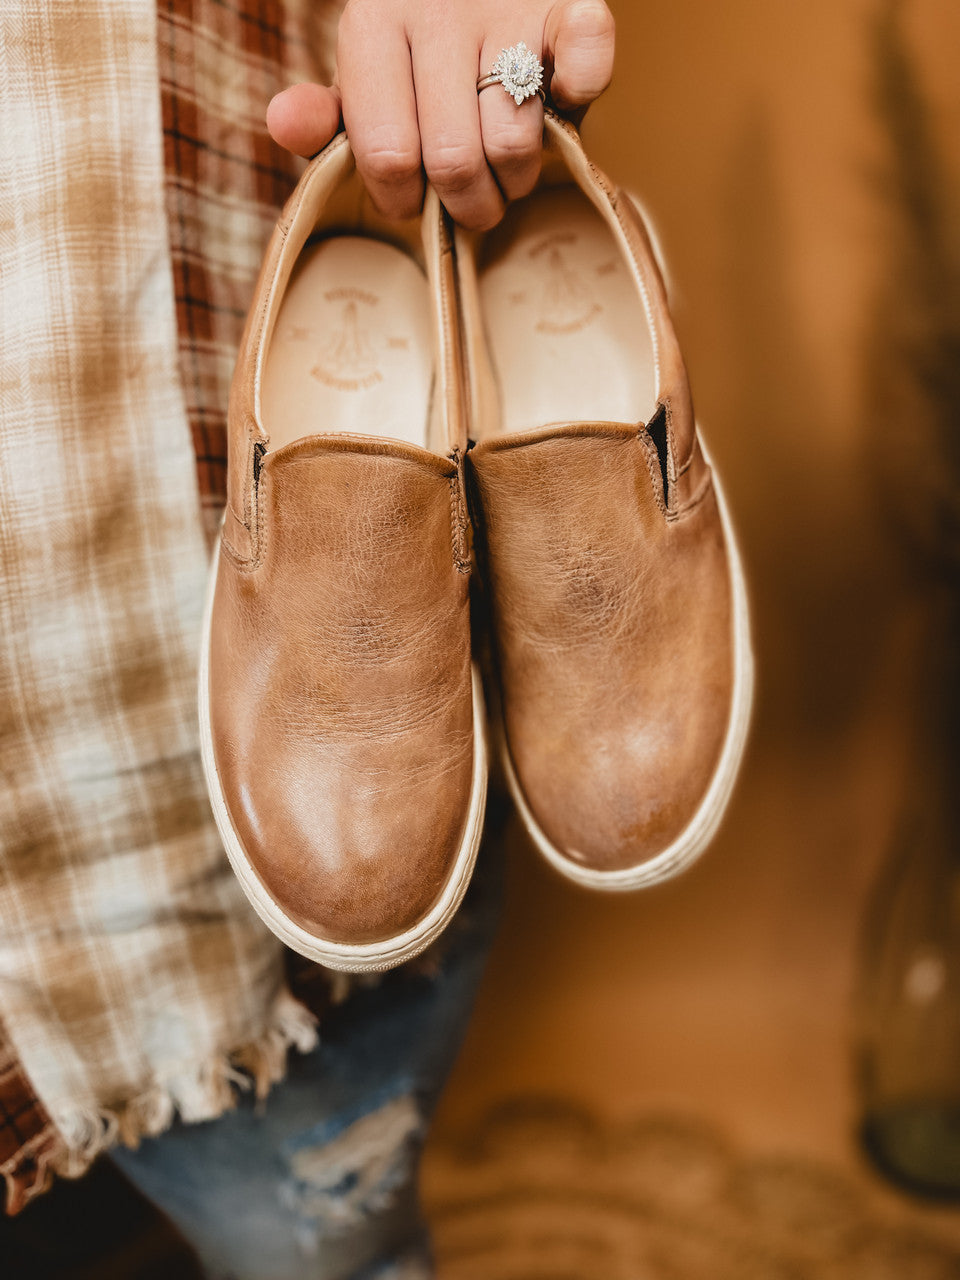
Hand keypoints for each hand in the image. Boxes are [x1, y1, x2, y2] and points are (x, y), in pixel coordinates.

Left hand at [266, 0, 614, 229]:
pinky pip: (585, 74)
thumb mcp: (362, 81)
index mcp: (372, 25)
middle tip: (472, 203)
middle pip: (454, 161)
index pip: (387, 154)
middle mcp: (438, 9)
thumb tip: (284, 125)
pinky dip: (579, 106)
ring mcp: (508, 7)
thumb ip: (326, 117)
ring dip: (517, 178)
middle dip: (468, 207)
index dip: (401, 200)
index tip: (411, 200)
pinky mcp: (571, 5)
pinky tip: (555, 105)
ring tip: (508, 168)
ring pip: (514, 142)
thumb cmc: (415, 48)